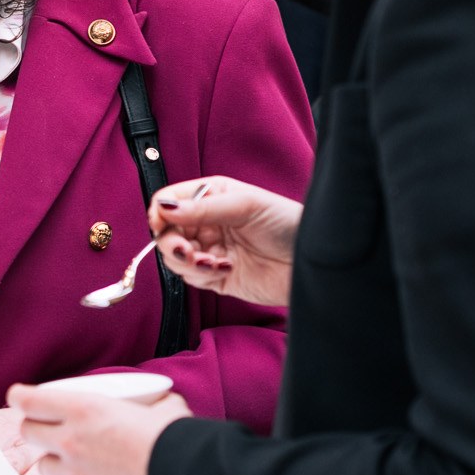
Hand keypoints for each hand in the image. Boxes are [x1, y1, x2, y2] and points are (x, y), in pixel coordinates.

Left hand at [8, 385, 190, 474]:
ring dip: (53, 457)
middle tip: (46, 425)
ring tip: (72, 453)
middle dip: (33, 427)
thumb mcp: (161, 406)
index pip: (28, 400)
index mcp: (84, 408)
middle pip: (26, 431)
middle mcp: (71, 439)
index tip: (19, 396)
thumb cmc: (174, 444)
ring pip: (43, 463)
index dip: (20, 397)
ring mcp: (76, 472)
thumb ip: (149, 402)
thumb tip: (163, 402)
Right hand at [149, 175, 299, 307]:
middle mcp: (206, 223)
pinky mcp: (218, 277)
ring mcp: (211, 250)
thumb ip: (202, 208)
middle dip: (171, 243)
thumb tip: (164, 208)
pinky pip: (192, 278)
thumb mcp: (244, 206)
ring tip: (212, 262)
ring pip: (175, 258)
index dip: (160, 213)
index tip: (160, 225)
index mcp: (210, 196)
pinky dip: (201, 275)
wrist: (314, 263)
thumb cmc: (287, 223)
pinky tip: (225, 268)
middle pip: (167, 233)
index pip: (168, 202)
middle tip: (187, 251)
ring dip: (188, 262)